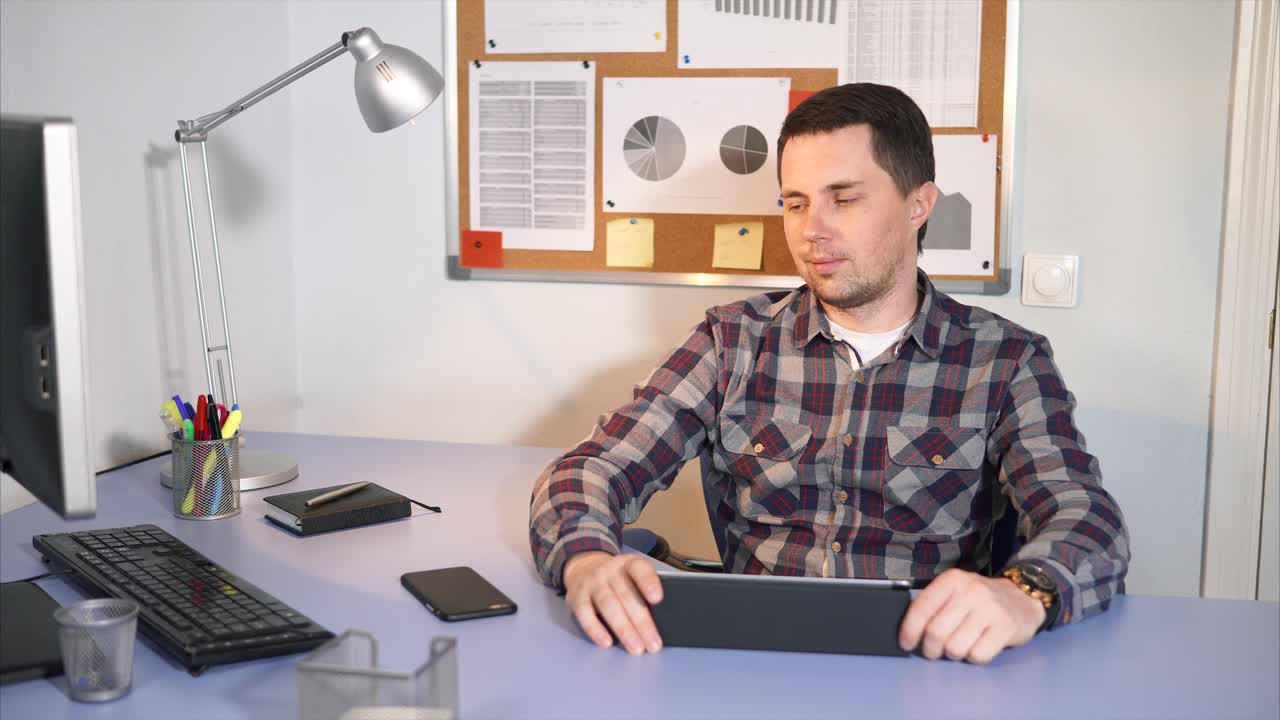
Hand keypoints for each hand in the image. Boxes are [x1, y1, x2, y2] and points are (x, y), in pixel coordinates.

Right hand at [562, 551, 663, 654]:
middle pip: (626, 595)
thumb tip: (660, 622)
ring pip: (608, 605)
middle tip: (653, 644)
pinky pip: (585, 613)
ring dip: (623, 629)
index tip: (657, 599)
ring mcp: (592, 583)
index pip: (639, 569)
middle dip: (642, 623)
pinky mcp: (576, 596)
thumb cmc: (617, 579)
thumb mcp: (631, 575)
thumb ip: (643, 591)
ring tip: (636, 648)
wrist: (583, 567)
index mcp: (628, 563)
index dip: (648, 583)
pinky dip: (595, 629)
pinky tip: (607, 642)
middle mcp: (609, 570)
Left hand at [898, 568, 1045, 663]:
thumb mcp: (955, 591)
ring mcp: (991, 609)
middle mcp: (971, 591)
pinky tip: (977, 646)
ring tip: (958, 646)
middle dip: (930, 649)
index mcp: (952, 580)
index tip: (906, 644)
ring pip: (955, 647)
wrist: (1022, 597)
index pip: (921, 608)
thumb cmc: (979, 600)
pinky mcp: (1007, 627)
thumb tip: (907, 631)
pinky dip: (973, 658)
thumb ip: (933, 605)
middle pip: (936, 632)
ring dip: (952, 654)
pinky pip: (978, 655)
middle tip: (934, 651)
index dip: (909, 630)